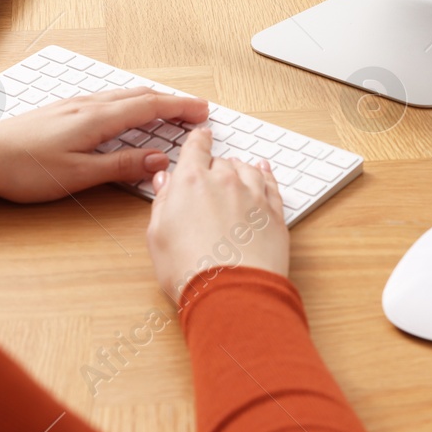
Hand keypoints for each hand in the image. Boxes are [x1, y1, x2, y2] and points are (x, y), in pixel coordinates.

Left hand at [0, 87, 209, 202]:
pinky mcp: (61, 109)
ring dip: (149, 98)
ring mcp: (72, 104)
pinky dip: (127, 101)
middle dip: (169, 101)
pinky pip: (105, 98)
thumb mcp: (78, 175)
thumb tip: (158, 159)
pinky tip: (123, 111)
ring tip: (167, 108)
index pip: (148, 107)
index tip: (202, 111)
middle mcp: (86, 104)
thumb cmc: (25, 170)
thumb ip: (120, 166)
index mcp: (96, 119)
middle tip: (194, 110)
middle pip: (138, 95)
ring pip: (121, 94)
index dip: (179, 108)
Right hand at [146, 127, 287, 302]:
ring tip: (236, 172)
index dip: (197, 140)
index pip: (196, 147)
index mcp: (191, 181)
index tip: (200, 137)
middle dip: (213, 168)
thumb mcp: (157, 235)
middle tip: (208, 180)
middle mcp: (224, 181)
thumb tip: (164, 181)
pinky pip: (271, 184)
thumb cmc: (189, 270)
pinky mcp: (274, 214)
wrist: (231, 293)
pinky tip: (264, 172)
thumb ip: (162, 202)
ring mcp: (253, 196)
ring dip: (239, 169)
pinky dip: (266, 175)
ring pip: (247, 170)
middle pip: (220, 162)